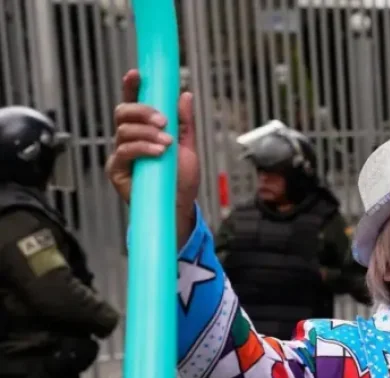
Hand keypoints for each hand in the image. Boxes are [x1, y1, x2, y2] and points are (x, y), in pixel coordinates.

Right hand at [105, 69, 199, 239]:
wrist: (179, 206)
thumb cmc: (180, 179)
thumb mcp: (188, 147)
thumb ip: (185, 122)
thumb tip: (185, 95)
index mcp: (144, 129)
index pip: (134, 103)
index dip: (132, 87)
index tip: (137, 74)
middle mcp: (128, 138)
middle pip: (123, 112)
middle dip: (143, 111)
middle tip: (164, 121)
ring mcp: (121, 154)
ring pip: (124, 131)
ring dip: (147, 132)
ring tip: (166, 142)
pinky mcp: (117, 170)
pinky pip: (124, 152)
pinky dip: (142, 148)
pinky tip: (158, 152)